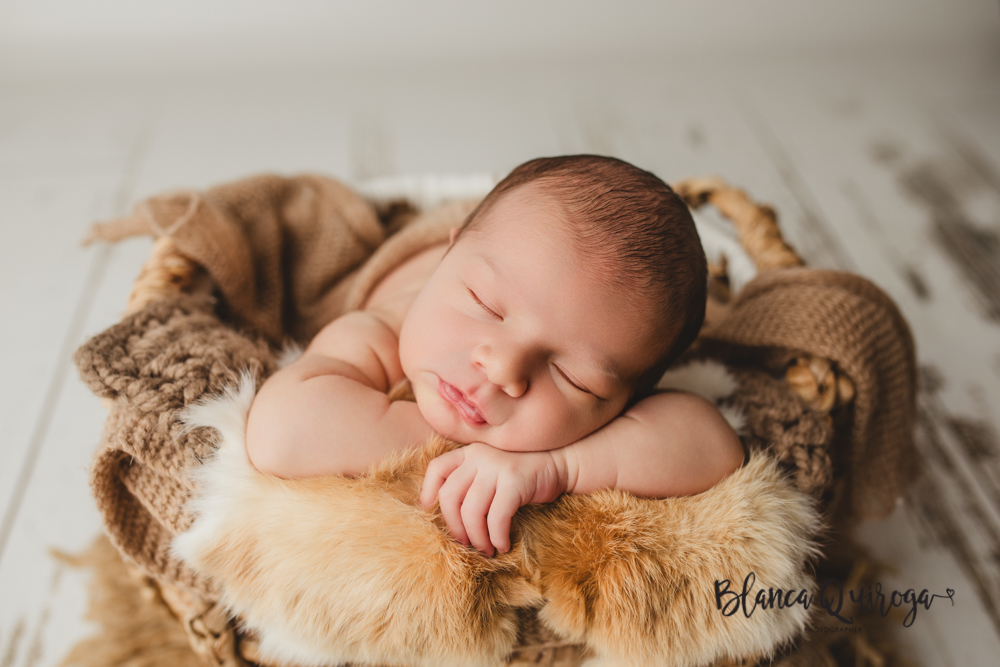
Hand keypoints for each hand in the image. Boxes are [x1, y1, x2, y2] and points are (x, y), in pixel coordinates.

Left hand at [419, 442, 566, 555]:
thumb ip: (470, 482)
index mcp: (469, 453)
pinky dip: (497, 536)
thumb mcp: (490, 471)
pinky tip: (503, 545)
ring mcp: (496, 466)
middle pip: (449, 496)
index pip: (437, 469)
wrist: (559, 464)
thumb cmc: (521, 476)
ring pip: (471, 511)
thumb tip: (442, 514)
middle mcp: (478, 455)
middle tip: (465, 543)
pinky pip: (496, 517)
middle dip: (454, 527)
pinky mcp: (514, 480)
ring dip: (477, 538)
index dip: (427, 493)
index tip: (430, 515)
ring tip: (486, 549)